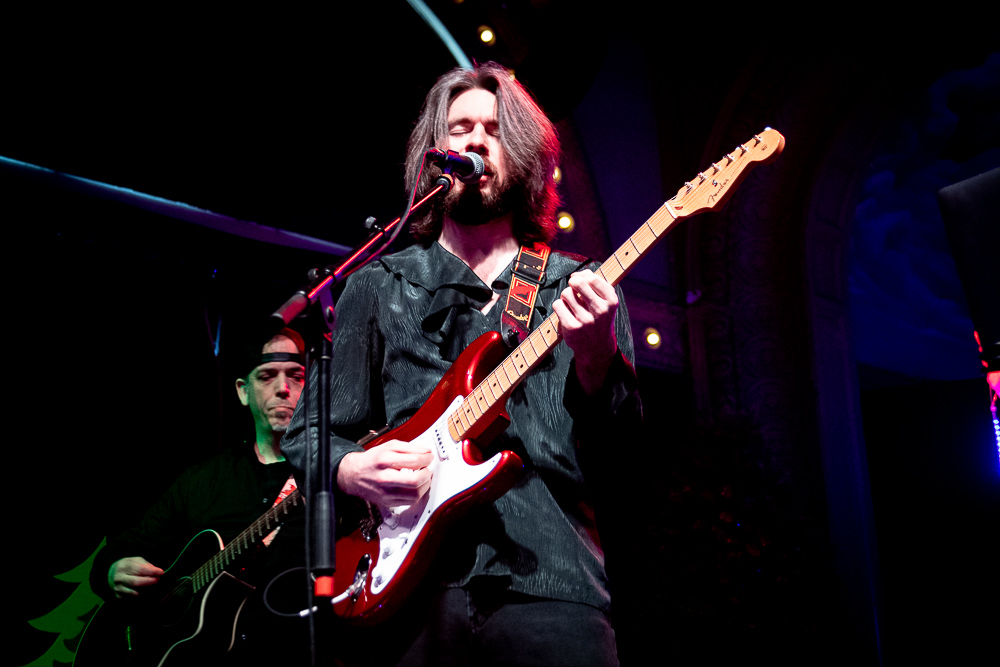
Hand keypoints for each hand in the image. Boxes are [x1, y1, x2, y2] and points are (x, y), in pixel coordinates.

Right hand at [108, 556, 163, 598]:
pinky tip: (144, 589)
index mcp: (123, 566)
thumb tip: (157, 572)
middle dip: (149, 582)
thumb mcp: (137, 560)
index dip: (152, 572)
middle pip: (136, 582)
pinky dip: (142, 594)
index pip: (139, 570)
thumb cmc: (129, 566)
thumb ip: (147, 566)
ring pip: (135, 592)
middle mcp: (119, 578)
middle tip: (157, 579)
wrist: (114, 573)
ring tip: (151, 584)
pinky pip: (133, 598)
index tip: (161, 572)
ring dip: (147, 589)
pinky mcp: (119, 596)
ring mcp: (118, 588)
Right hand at [338, 440, 433, 506]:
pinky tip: (414, 486)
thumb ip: (410, 448)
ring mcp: (385, 493)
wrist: (354, 475)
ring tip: (422, 478)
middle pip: (415, 481)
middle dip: (427, 474)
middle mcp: (384, 478)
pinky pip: (410, 502)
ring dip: (424, 485)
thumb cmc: (372, 460)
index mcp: (385, 461)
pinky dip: (417, 493)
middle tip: (426, 469)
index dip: (427, 459)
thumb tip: (426, 452)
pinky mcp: (388, 502)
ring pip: (415, 495)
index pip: (414, 461)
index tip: (428, 457)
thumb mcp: (389, 446)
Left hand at [551, 270, 618, 394]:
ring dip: (566, 296)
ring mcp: (586, 320)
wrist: (596, 348)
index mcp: (611, 302)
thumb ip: (595, 284)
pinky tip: (566, 313)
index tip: (581, 281)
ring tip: (571, 304)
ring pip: (566, 293)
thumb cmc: (599, 320)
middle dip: (572, 283)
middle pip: (578, 283)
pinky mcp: (572, 327)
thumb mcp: (605, 302)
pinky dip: (559, 306)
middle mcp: (600, 311)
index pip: (593, 278)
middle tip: (573, 288)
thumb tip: (578, 274)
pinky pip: (558, 305)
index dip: (583, 276)